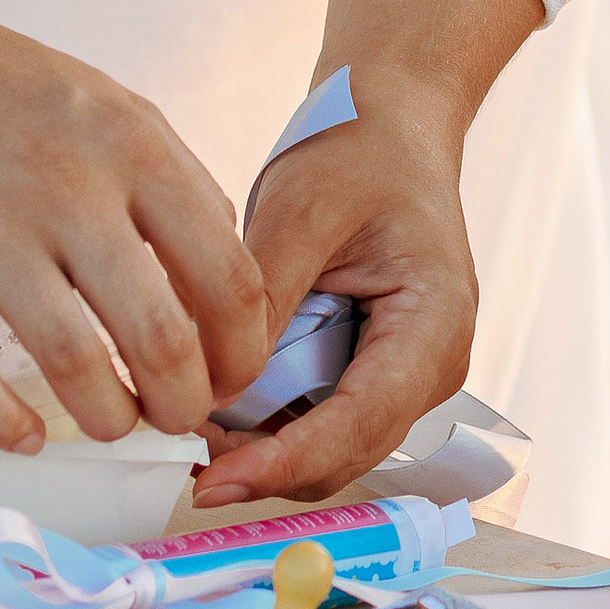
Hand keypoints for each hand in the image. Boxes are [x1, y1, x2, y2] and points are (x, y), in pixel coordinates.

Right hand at [0, 0, 265, 454]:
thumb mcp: (108, 107)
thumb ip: (171, 185)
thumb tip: (223, 276)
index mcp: (135, 149)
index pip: (228, 275)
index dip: (242, 350)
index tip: (231, 379)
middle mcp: (71, 188)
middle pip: (162, 338)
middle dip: (183, 403)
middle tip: (176, 420)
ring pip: (76, 366)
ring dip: (107, 418)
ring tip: (111, 423)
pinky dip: (4, 423)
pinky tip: (22, 433)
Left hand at [189, 0, 542, 507]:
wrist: (391, 125)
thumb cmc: (360, 149)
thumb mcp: (303, 206)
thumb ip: (262, 298)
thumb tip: (213, 386)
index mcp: (433, 325)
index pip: (360, 424)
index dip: (284, 462)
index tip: (212, 482)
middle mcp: (427, 367)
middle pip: (344, 452)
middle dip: (263, 466)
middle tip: (176, 463)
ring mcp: (400, 375)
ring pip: (327, 447)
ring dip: (259, 450)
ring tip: (184, 432)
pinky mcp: (368, 371)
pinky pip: (316, 419)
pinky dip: (265, 425)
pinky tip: (211, 408)